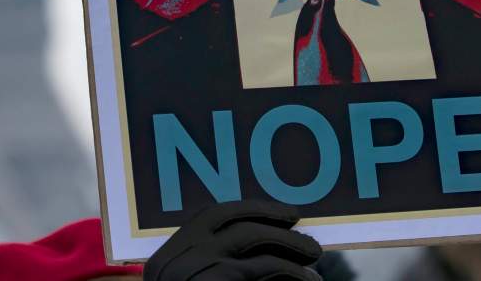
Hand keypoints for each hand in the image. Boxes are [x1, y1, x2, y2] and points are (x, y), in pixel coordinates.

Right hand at [144, 199, 322, 279]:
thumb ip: (216, 268)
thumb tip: (265, 243)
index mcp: (166, 259)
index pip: (210, 215)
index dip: (250, 209)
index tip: (282, 213)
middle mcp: (175, 260)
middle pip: (234, 224)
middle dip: (276, 225)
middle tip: (305, 235)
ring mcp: (194, 271)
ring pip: (252, 239)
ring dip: (289, 243)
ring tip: (314, 256)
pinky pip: (265, 269)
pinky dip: (293, 272)